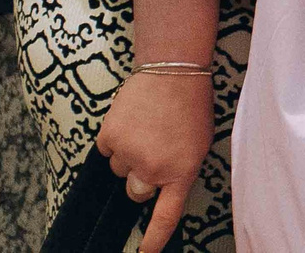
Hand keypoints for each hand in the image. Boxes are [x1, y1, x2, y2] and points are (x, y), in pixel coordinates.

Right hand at [98, 69, 209, 252]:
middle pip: (136, 193)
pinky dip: (115, 140)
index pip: (164, 219)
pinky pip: (106, 152)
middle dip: (141, 177)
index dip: (152, 242)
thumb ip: (180, 171)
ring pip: (119, 171)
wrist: (172, 69)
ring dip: (128, 155)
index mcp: (181, 173)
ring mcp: (129, 155)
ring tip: (145, 127)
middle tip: (153, 149)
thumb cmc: (191, 105)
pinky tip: (131, 121)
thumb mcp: (198, 145)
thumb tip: (162, 189)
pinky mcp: (109, 138)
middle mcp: (153, 169)